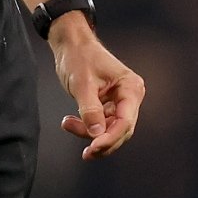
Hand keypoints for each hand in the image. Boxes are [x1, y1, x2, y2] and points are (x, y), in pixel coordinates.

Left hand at [51, 24, 144, 159]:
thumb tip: (97, 134)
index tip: (93, 148)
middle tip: (84, 152)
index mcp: (130, 88)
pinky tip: (70, 121)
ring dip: (89, 133)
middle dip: (101, 140)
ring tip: (67, 123)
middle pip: (120, 130)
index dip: (110, 138)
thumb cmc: (79, 57)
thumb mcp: (82, 84)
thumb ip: (90, 110)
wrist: (71, 44)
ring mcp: (120, 101)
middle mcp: (130, 96)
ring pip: (109, 130)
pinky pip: (101, 124)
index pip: (125, 121)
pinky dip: (86, 127)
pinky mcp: (109, 105)